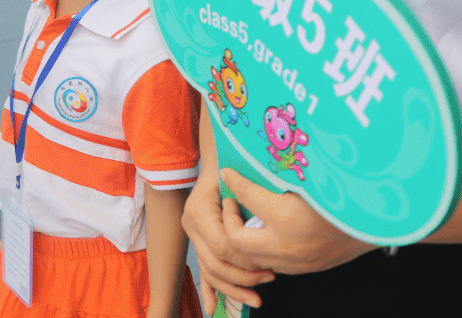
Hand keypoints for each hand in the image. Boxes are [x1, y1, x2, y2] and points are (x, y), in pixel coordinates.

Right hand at [183, 170, 274, 311]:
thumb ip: (248, 199)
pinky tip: (214, 307)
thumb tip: (265, 221)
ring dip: (232, 287)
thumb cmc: (232, 166)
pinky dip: (210, 289)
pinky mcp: (197, 241)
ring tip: (256, 298)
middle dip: (243, 276)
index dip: (246, 257)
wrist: (216, 159)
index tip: (270, 261)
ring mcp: (192, 234)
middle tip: (270, 278)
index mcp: (199, 210)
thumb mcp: (239, 180)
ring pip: (209, 270)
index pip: (223, 244)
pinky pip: (203, 269)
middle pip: (216, 262)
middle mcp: (191, 224)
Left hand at [186, 166, 376, 311]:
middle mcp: (285, 243)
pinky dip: (261, 250)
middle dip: (228, 220)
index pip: (246, 196)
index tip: (227, 173)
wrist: (379, 224)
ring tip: (244, 218)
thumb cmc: (346, 194)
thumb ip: (283, 171)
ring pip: (251, 258)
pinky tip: (266, 233)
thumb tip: (259, 155)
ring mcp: (294, 260)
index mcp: (285, 216)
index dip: (234, 182)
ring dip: (242, 238)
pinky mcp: (304, 268)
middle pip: (236, 239)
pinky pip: (272, 264)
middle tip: (230, 203)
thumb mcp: (312, 178)